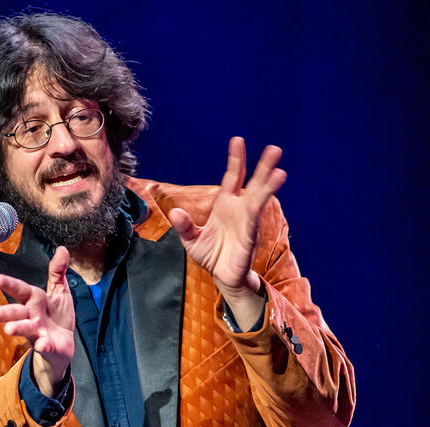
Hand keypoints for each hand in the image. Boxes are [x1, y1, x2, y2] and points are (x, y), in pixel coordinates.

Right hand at [0, 246, 74, 395]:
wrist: (64, 343)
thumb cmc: (58, 315)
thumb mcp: (59, 290)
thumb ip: (57, 271)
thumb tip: (61, 250)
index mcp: (34, 299)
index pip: (19, 289)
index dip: (8, 284)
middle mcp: (32, 315)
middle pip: (16, 312)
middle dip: (4, 313)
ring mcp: (38, 331)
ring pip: (25, 329)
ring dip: (17, 328)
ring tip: (9, 329)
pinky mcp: (47, 346)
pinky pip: (44, 346)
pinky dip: (43, 345)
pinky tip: (41, 344)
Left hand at [169, 137, 285, 310]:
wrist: (222, 277)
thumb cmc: (210, 255)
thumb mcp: (190, 239)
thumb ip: (184, 225)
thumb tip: (175, 212)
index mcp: (225, 205)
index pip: (232, 177)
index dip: (236, 160)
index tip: (238, 140)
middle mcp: (239, 209)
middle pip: (253, 182)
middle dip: (263, 166)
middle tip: (275, 148)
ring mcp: (246, 221)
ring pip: (259, 198)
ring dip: (269, 185)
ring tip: (280, 170)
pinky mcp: (249, 235)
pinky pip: (254, 217)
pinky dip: (259, 206)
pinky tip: (269, 195)